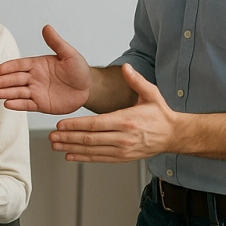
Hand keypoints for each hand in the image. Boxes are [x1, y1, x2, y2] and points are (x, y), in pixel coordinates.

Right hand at [0, 25, 90, 113]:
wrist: (88, 88)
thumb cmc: (78, 70)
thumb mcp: (69, 54)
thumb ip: (56, 42)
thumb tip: (47, 27)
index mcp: (37, 65)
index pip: (20, 65)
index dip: (9, 67)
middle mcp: (33, 78)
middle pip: (15, 79)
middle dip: (4, 81)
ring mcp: (36, 92)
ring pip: (18, 92)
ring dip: (6, 93)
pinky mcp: (40, 104)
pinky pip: (27, 104)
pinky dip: (17, 104)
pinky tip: (7, 104)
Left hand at [49, 64, 175, 161]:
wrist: (174, 136)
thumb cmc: (160, 114)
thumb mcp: (151, 93)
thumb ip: (136, 80)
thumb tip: (126, 67)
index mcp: (127, 120)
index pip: (96, 124)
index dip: (76, 125)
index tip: (61, 125)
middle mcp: (123, 137)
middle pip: (90, 139)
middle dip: (68, 138)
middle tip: (51, 136)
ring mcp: (123, 150)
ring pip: (92, 150)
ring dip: (71, 148)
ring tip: (55, 145)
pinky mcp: (122, 157)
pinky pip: (99, 158)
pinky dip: (83, 157)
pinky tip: (69, 155)